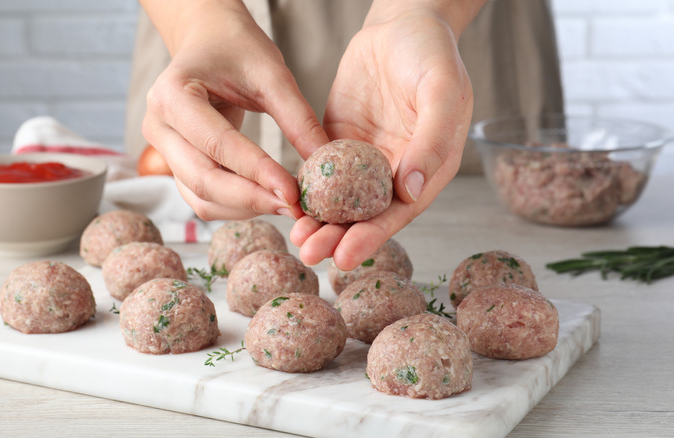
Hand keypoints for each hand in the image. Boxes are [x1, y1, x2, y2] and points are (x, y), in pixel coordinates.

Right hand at [140, 0, 327, 219]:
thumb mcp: (272, 72)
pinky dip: (236, 205)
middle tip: (295, 206)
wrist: (208, 38)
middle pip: (203, 180)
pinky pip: (202, 197)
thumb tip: (323, 161)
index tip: (294, 191)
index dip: (257, 172)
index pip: (218, 145)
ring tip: (286, 204)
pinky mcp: (175, 164)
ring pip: (200, 197)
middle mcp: (158, 125)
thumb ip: (298, 118)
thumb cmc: (237, 47)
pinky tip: (267, 198)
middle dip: (251, 198)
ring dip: (245, 208)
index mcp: (172, 94)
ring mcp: (161, 149)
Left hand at [291, 4, 476, 269]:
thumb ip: (433, 140)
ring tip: (296, 238)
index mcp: (427, 169)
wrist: (401, 24)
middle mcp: (395, 172)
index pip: (399, 212)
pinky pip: (321, 171)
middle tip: (309, 254)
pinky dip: (305, 188)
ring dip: (318, 221)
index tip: (346, 256)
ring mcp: (365, 160)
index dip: (373, 236)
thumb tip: (410, 191)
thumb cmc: (432, 53)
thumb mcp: (442, 90)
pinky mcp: (339, 143)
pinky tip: (287, 201)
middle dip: (338, 237)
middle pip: (364, 214)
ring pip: (339, 199)